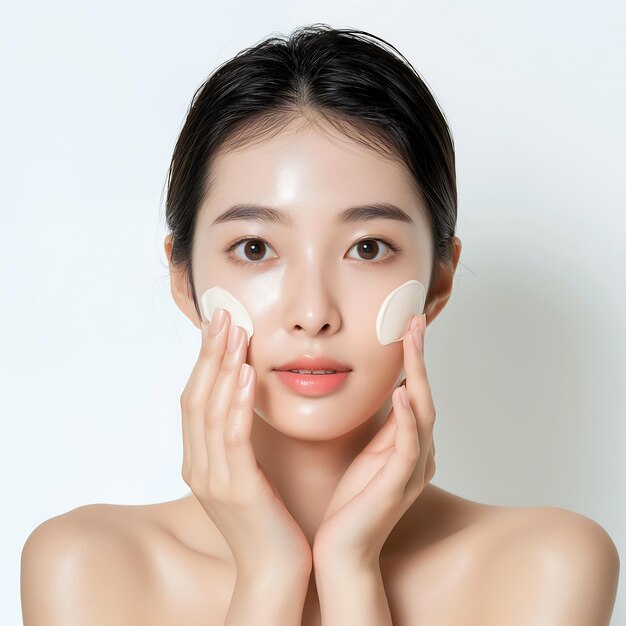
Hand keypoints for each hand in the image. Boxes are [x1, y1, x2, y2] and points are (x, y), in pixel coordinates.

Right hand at [180, 308, 311, 579]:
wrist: (275, 571)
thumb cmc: (268, 518)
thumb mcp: (247, 472)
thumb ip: (238, 439)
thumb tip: (245, 398)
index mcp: (198, 460)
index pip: (194, 399)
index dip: (204, 360)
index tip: (218, 326)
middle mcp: (197, 466)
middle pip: (196, 397)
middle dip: (209, 353)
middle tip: (222, 315)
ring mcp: (213, 479)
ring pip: (211, 411)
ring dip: (222, 368)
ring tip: (236, 333)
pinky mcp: (236, 490)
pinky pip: (233, 438)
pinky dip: (237, 403)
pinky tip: (248, 375)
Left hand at [312, 313, 435, 568]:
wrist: (343, 548)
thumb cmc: (353, 501)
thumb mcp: (368, 454)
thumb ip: (384, 428)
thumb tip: (389, 393)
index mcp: (409, 445)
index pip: (414, 392)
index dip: (413, 359)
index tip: (408, 325)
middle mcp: (418, 453)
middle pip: (424, 395)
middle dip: (420, 357)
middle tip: (416, 320)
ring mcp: (412, 469)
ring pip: (422, 413)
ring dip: (417, 375)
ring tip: (411, 342)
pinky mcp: (398, 485)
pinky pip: (408, 446)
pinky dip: (407, 419)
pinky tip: (401, 394)